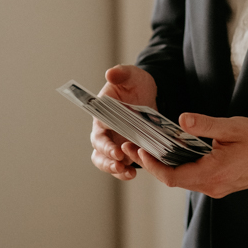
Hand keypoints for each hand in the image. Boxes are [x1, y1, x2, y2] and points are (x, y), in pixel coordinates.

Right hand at [90, 64, 157, 181]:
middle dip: (108, 159)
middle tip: (120, 162)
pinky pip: (119, 165)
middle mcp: (105, 130)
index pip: (99, 131)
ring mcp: (114, 141)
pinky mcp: (124, 149)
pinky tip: (133, 173)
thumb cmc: (136, 84)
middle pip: (99, 150)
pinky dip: (123, 171)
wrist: (149, 93)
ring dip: (113, 169)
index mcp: (102, 113)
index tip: (116, 151)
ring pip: (105, 161)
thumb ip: (122, 74)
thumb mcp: (133, 75)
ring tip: (127, 172)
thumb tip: (111, 73)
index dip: (105, 143)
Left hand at [132, 113, 247, 197]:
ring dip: (165, 166)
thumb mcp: (231, 127)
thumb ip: (205, 125)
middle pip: (173, 180)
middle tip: (133, 147)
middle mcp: (211, 186)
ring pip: (183, 179)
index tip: (140, 151)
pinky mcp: (219, 185)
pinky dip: (180, 167)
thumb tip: (181, 120)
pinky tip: (173, 153)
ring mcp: (216, 187)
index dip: (153, 166)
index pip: (173, 176)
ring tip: (148, 148)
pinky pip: (194, 178)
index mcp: (213, 173)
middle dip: (153, 164)